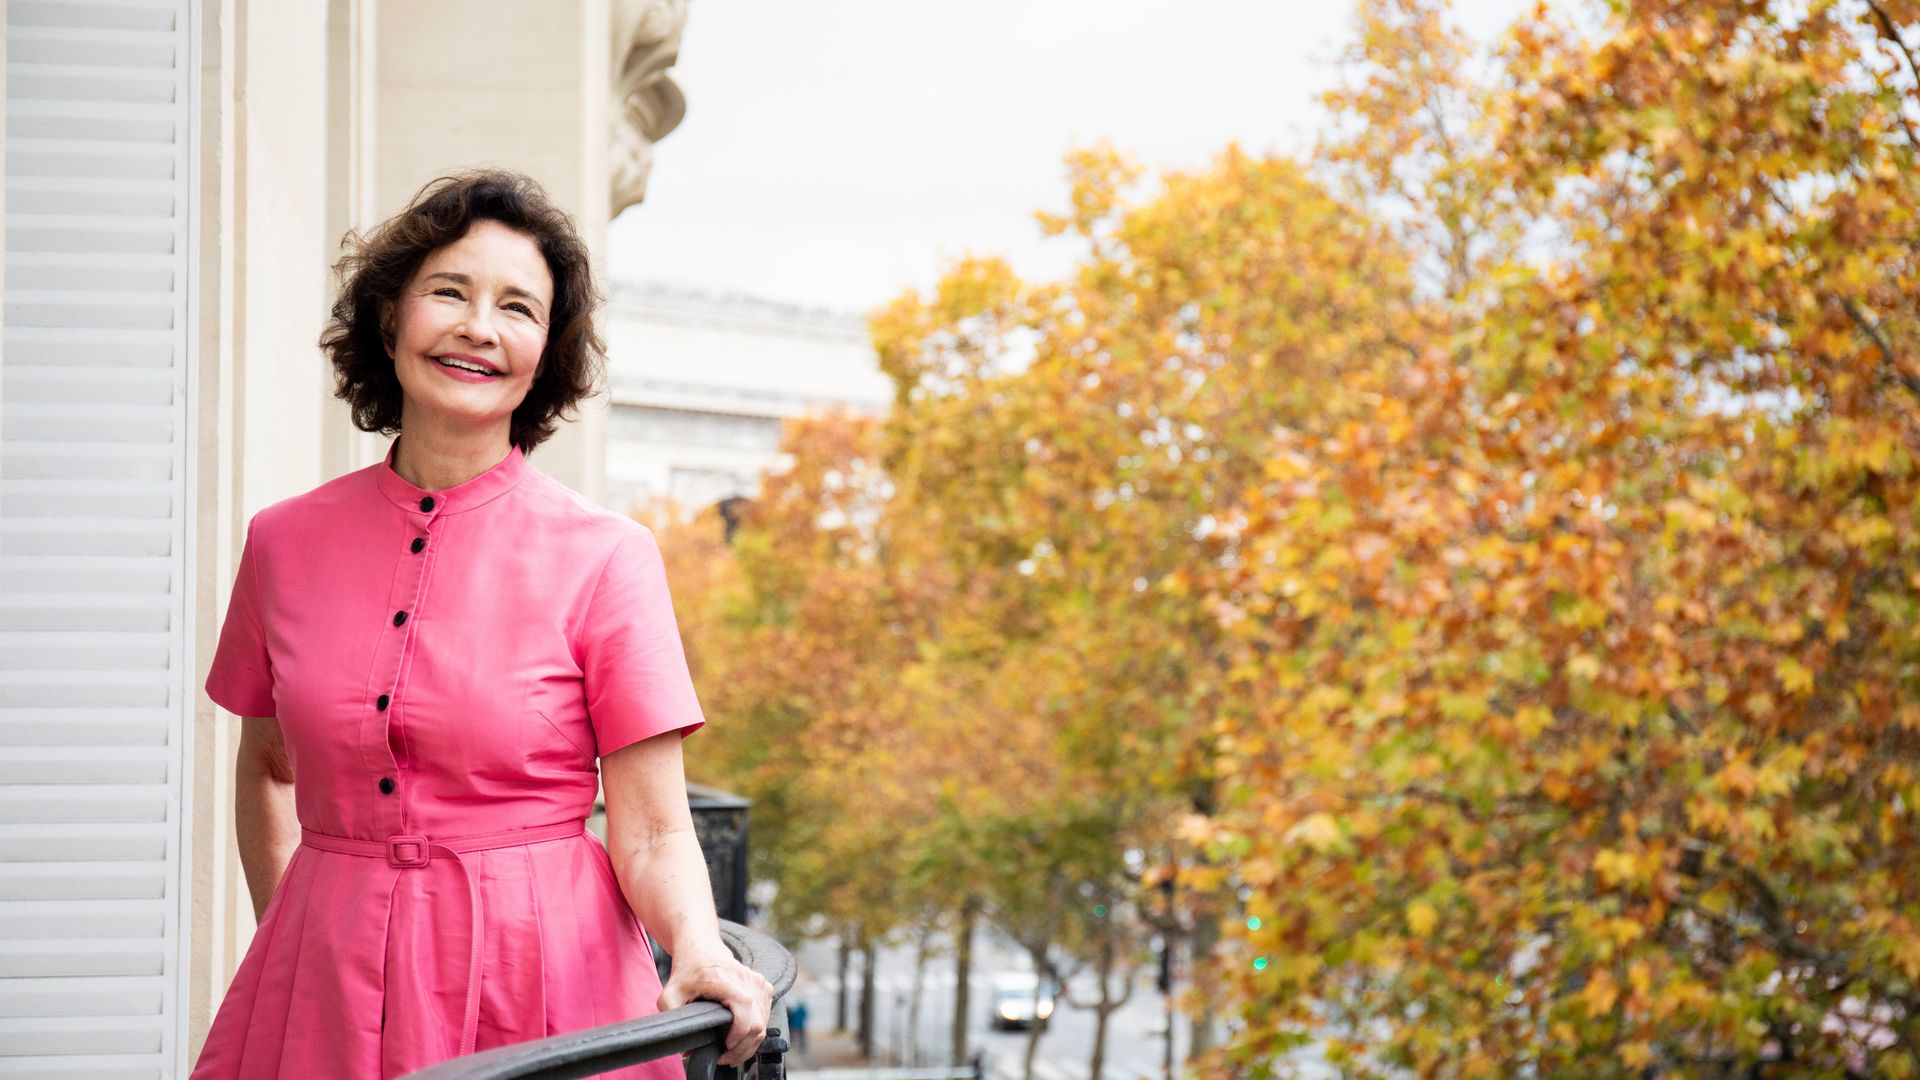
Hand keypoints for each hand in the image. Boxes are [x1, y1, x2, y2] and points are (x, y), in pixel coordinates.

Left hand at [658, 947, 774, 1067]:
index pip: (744, 1013)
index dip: (737, 1037)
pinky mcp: (764, 985)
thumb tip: (684, 1044)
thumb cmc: (688, 969)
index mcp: (724, 979)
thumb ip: (671, 1016)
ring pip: (764, 1023)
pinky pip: (766, 1015)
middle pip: (757, 1024)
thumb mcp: (670, 993)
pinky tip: (740, 1035)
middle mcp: (746, 979)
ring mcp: (758, 982)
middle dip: (742, 1048)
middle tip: (725, 1058)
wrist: (702, 946)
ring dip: (750, 1042)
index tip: (723, 1049)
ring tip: (732, 1050)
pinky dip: (755, 1030)